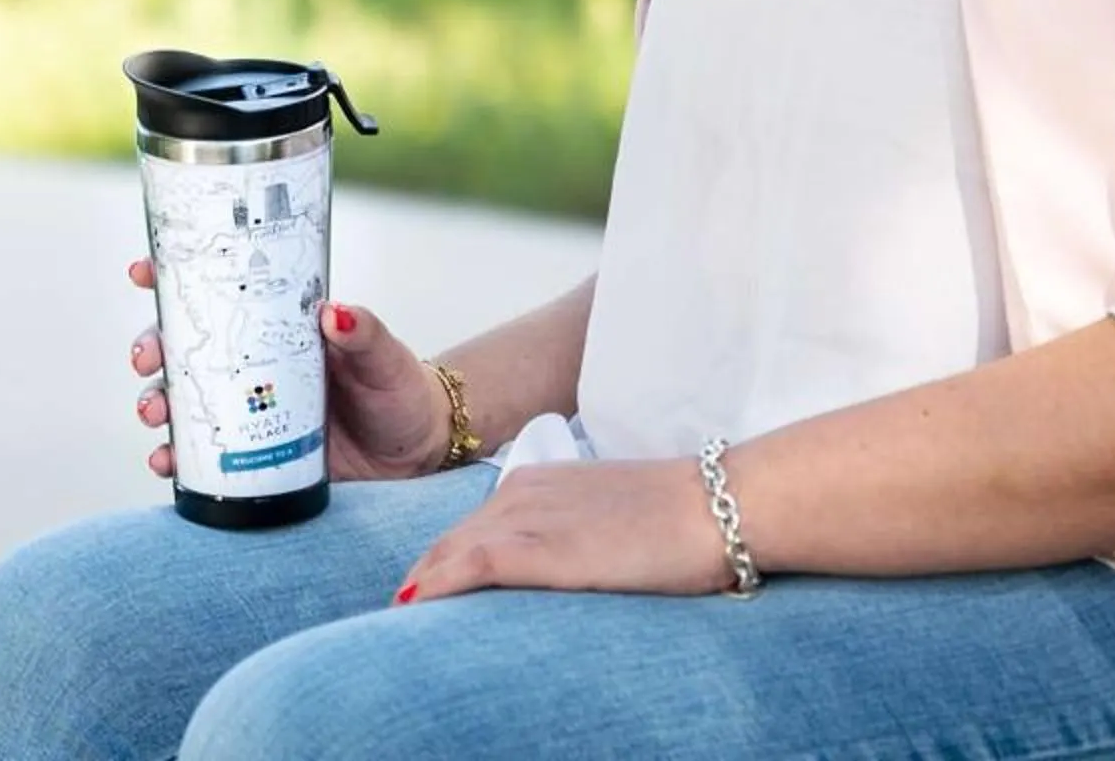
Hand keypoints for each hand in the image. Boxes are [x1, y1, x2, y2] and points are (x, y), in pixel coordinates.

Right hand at [126, 257, 451, 482]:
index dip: (172, 278)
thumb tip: (334, 313)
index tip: (142, 272)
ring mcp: (247, 411)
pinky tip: (166, 464)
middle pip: (182, 347)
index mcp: (277, 326)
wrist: (416, 454)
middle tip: (148, 359)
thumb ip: (363, 333)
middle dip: (151, 348)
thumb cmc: (398, 390)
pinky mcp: (251, 455)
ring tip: (155, 414)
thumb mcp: (384, 356)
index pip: (217, 291)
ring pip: (182, 400)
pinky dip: (175, 459)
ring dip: (156, 402)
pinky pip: (201, 456)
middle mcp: (252, 365)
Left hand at [395, 458, 733, 602]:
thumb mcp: (606, 518)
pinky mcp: (546, 549)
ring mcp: (530, 518)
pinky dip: (439, 587)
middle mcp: (521, 493)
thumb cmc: (675, 518)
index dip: (438, 567)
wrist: (718, 505)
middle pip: (447, 543)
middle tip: (397, 625)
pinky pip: (474, 565)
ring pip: (450, 554)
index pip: (467, 530)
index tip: (419, 600)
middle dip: (420, 582)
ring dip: (421, 590)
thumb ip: (568, 535)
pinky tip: (413, 609)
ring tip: (397, 631)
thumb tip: (562, 568)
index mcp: (535, 483)